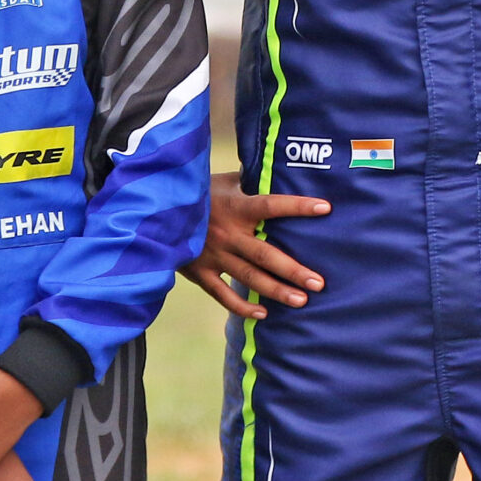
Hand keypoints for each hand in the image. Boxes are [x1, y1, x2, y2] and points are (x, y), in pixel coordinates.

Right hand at [179, 179, 329, 317]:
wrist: (155, 210)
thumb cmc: (197, 193)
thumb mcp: (220, 181)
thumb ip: (248, 181)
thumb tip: (275, 166)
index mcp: (235, 207)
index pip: (271, 205)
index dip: (297, 206)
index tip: (325, 208)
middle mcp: (228, 233)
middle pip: (266, 254)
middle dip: (293, 270)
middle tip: (319, 283)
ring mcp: (213, 255)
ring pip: (249, 277)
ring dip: (276, 291)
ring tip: (301, 301)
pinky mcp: (199, 271)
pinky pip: (222, 294)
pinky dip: (241, 306)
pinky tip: (263, 314)